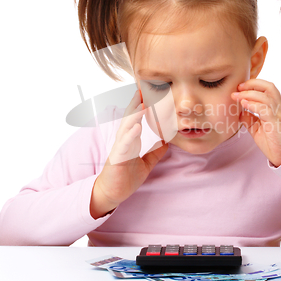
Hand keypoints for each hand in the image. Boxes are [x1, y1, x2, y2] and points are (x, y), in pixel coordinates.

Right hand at [90, 90, 168, 218]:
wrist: (112, 193)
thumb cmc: (126, 177)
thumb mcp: (146, 163)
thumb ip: (155, 153)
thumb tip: (167, 143)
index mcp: (131, 139)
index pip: (136, 118)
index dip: (142, 105)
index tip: (150, 92)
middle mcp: (124, 140)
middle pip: (130, 117)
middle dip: (136, 103)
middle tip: (144, 88)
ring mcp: (119, 148)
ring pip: (126, 127)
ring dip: (134, 114)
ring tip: (143, 103)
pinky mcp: (117, 158)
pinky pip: (124, 144)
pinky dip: (130, 135)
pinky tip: (137, 127)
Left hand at [231, 79, 280, 166]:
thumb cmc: (272, 141)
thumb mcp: (257, 128)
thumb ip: (249, 119)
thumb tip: (240, 111)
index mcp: (275, 107)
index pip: (267, 88)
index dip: (253, 84)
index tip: (240, 87)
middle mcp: (278, 108)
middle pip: (268, 87)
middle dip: (252, 84)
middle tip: (238, 88)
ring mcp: (278, 114)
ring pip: (266, 97)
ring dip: (249, 94)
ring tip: (237, 96)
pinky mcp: (276, 123)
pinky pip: (265, 110)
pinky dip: (253, 105)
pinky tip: (244, 104)